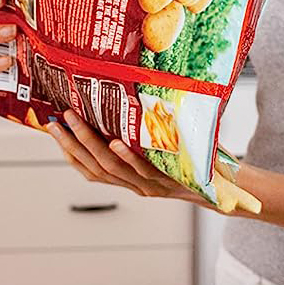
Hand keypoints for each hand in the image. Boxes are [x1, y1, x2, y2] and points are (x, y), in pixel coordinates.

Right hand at [47, 110, 193, 199]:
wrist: (229, 187)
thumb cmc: (198, 163)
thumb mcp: (166, 149)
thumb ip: (148, 134)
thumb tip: (131, 98)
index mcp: (132, 179)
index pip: (90, 169)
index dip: (70, 152)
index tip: (53, 131)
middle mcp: (137, 185)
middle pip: (94, 167)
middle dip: (70, 145)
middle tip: (54, 122)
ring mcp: (151, 185)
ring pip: (112, 167)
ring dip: (90, 144)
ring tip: (74, 122)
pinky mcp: (168, 183)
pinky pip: (142, 170)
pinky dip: (127, 157)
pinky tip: (115, 142)